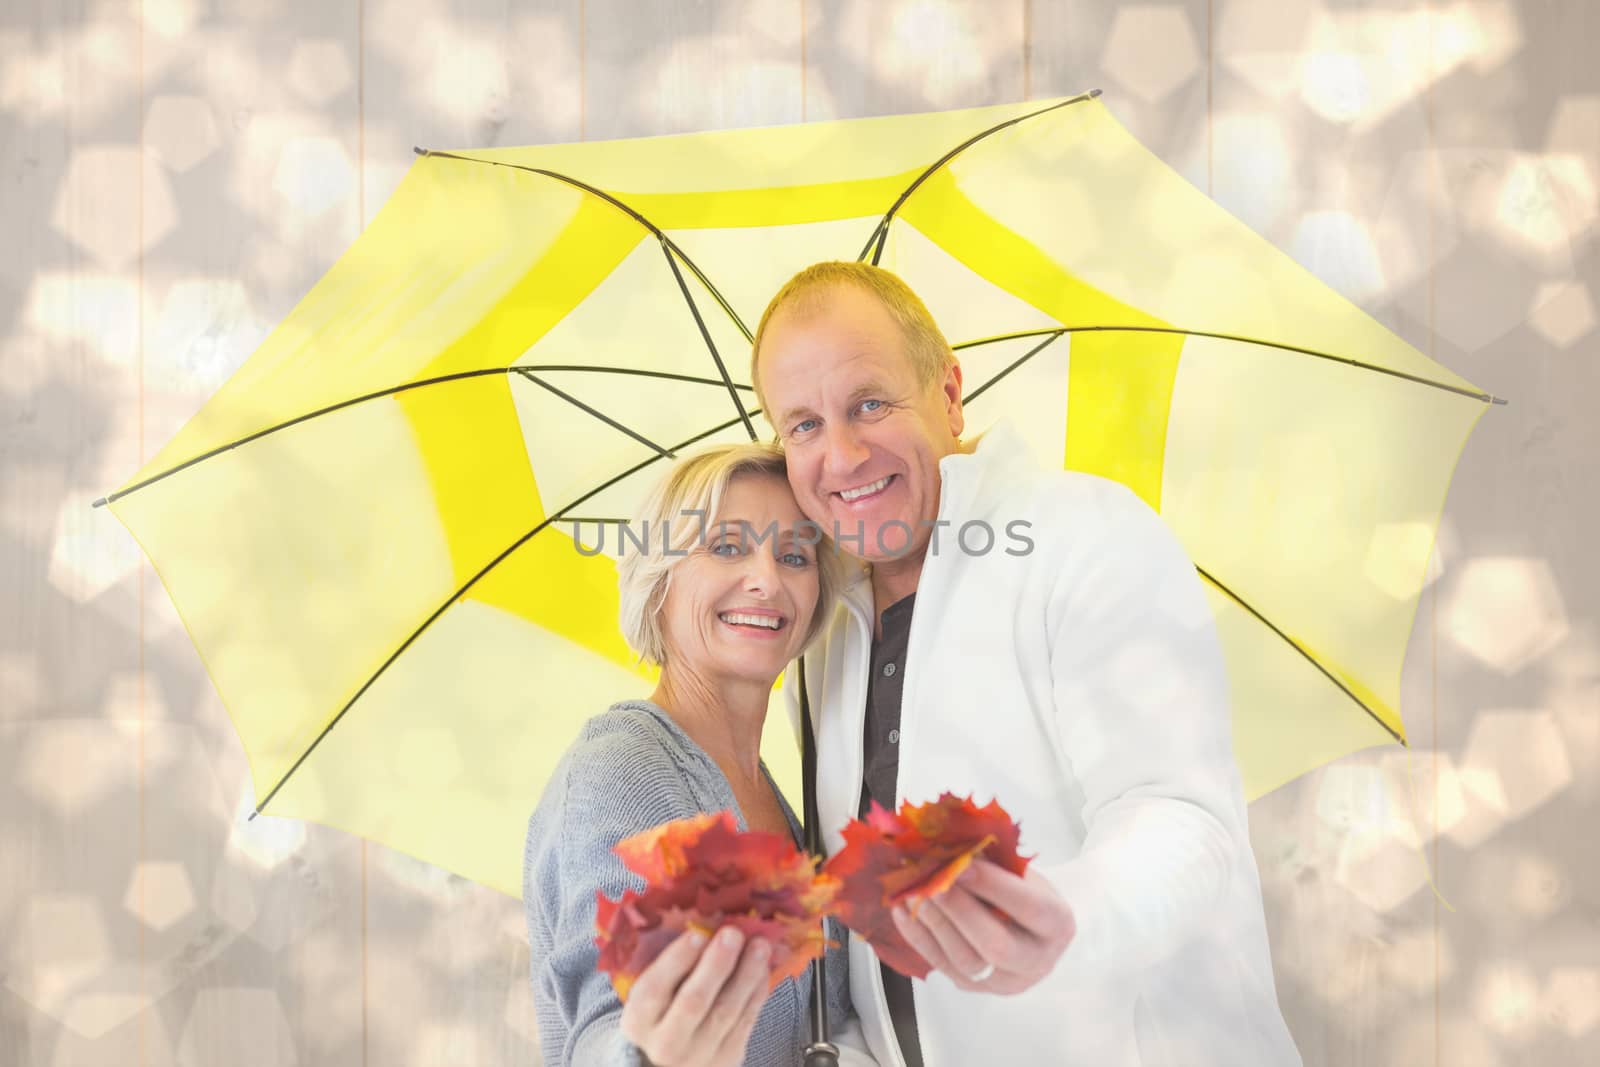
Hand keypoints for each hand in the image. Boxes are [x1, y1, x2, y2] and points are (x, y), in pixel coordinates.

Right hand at [619, 926, 772, 1066]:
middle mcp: (665, 1042)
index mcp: (638, 1021)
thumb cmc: (663, 1011)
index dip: (677, 960)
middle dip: (716, 964)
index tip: (698, 933)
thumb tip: (706, 921)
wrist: (672, 1061)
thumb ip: (672, 963)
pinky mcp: (727, 1059)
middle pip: (694, 1002)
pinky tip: (763, 967)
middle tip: (733, 933)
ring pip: (726, 1012)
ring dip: (746, 974)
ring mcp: (699, 1055)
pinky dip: (757, 991)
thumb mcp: (654, 992)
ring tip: (760, 945)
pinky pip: (746, 1022)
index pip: (655, 989)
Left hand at [890, 859, 1074, 994]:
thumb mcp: (1018, 870)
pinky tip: (903, 912)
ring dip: (935, 925)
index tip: (961, 864)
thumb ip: (991, 859)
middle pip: (996, 946)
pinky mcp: (977, 989)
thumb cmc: (1022, 889)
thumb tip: (946, 842)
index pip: (1028, 907)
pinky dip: (919, 938)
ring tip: (915, 894)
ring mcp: (1007, 981)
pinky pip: (943, 967)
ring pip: (966, 963)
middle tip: (932, 883)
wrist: (1027, 925)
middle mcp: (1038, 960)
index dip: (993, 886)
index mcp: (1058, 924)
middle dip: (959, 911)